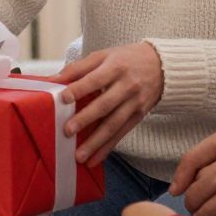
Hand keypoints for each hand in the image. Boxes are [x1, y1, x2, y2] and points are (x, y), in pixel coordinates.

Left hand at [56, 41, 164, 162]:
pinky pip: (122, 134)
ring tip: (80, 156)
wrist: (162, 65)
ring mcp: (134, 103)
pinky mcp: (139, 116)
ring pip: (114, 124)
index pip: (95, 79)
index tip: (63, 98)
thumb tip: (53, 79)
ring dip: (96, 142)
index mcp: (115, 67)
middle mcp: (127, 86)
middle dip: (86, 119)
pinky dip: (108, 148)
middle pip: (105, 104)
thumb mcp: (104, 55)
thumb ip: (78, 67)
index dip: (79, 88)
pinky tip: (95, 159)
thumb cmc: (126, 59)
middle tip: (68, 131)